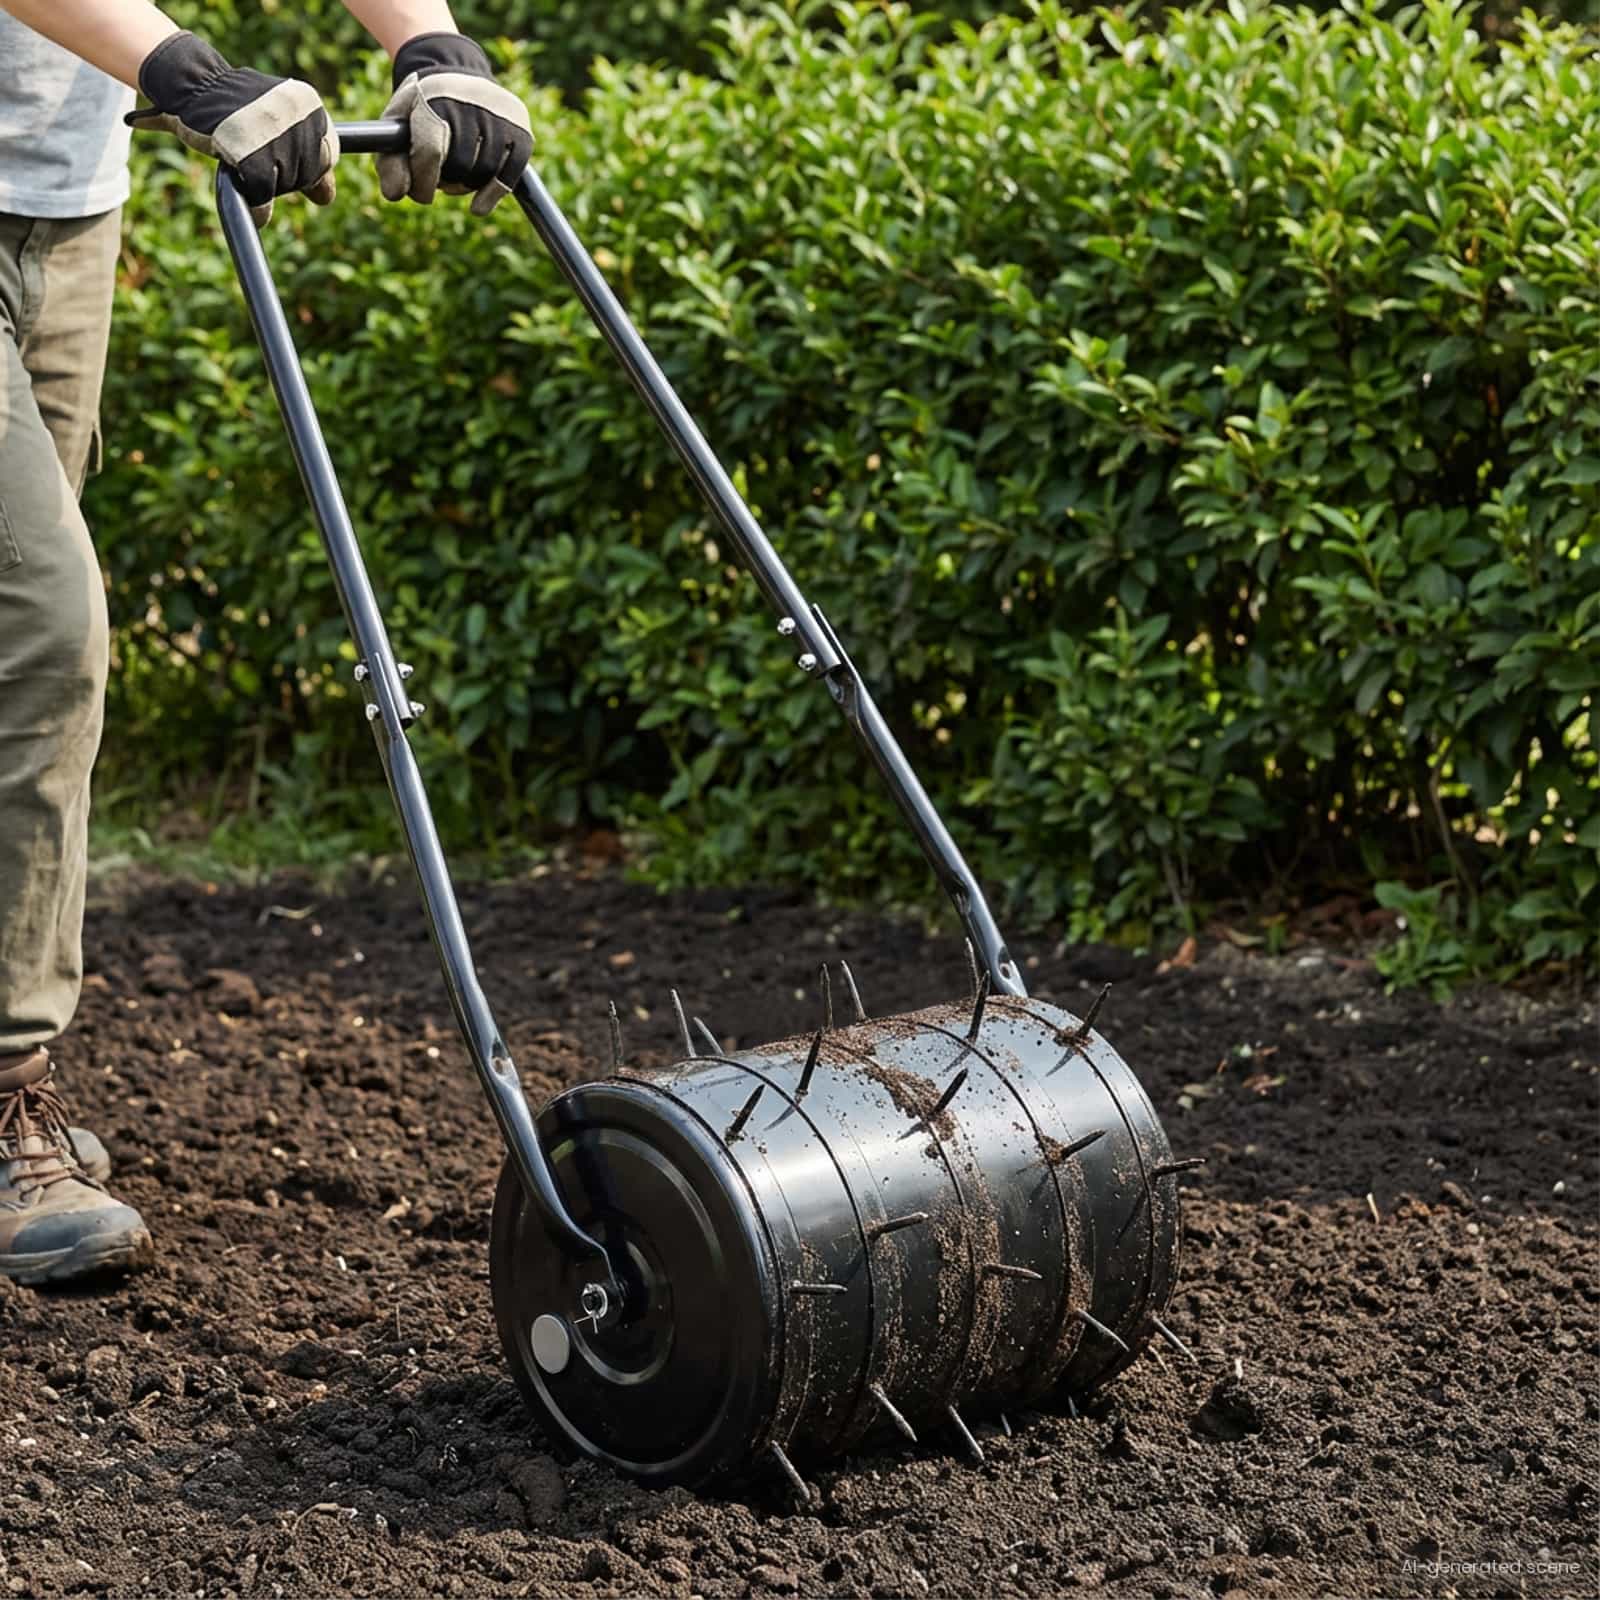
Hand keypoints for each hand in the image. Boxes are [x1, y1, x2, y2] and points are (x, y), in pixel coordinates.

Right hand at [127, 32, 337, 225]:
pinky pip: (262, 194)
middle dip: (283, 177)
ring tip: (242, 153)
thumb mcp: (279, 122)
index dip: (303, 169)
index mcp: (309, 104)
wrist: (189, 86)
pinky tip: (241, 182)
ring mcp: (275, 134)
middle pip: (306, 176)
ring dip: (265, 184)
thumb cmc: (236, 109)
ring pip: (285, 185)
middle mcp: (298, 115)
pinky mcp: (250, 153)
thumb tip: (327, 198)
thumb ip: (307, 154)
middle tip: (254, 152)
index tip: (277, 156)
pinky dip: (254, 199)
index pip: (326, 160)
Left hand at [377, 32, 531, 215]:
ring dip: (467, 187)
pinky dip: (493, 194)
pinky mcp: (521, 132)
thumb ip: (389, 161)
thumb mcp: (397, 125)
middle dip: (446, 182)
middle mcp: (470, 102)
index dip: (423, 182)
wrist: (456, 74)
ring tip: (456, 179)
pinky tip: (478, 207)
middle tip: (441, 180)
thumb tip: (396, 195)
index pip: (431, 151)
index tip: (421, 194)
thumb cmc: (422, 109)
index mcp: (435, 98)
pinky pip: (509, 175)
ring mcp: (500, 116)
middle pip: (459, 166)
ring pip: (484, 172)